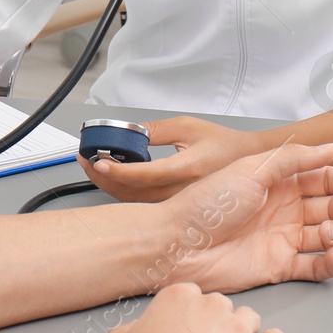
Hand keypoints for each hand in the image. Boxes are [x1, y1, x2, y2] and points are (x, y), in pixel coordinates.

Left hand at [79, 116, 264, 201]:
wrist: (247, 162)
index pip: (144, 175)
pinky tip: (113, 178)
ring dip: (111, 185)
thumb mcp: (188, 126)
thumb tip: (128, 133)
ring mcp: (178, 202)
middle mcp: (182, 191)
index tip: (97, 161)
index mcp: (187, 169)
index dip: (117, 171)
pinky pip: (143, 202)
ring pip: (135, 201)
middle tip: (85, 160)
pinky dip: (124, 191)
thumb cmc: (223, 143)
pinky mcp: (175, 206)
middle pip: (133, 193)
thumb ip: (156, 130)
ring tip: (94, 166)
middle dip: (103, 178)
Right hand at [98, 283, 285, 332]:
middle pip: (222, 307)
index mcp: (178, 298)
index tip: (190, 328)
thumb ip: (128, 331)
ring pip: (249, 321)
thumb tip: (134, 331)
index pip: (193, 296)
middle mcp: (211, 307)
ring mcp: (238, 331)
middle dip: (216, 326)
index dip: (191, 316)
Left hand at [145, 141, 332, 296]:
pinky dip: (331, 263)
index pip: (322, 178)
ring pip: (326, 235)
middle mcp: (284, 208)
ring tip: (331, 233)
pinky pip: (315, 266)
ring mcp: (283, 238)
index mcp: (278, 181)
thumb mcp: (252, 169)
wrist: (178, 244)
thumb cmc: (208, 203)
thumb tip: (330, 148)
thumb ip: (293, 159)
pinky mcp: (279, 266)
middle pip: (329, 205)